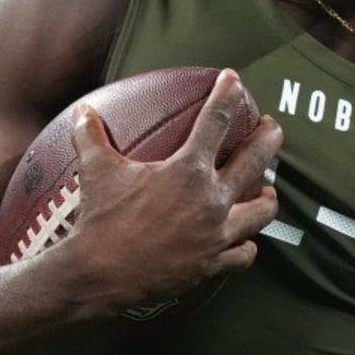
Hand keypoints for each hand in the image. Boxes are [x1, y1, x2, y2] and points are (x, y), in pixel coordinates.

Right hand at [68, 69, 282, 312]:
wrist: (100, 274)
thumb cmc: (100, 219)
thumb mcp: (95, 170)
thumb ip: (91, 136)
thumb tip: (83, 112)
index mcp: (187, 170)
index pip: (216, 120)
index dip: (228, 94)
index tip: (234, 80)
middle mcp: (211, 200)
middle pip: (256, 160)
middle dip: (269, 138)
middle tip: (272, 128)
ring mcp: (215, 234)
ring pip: (260, 213)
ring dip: (266, 199)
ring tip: (266, 191)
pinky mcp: (211, 264)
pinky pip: (242, 255)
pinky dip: (246, 247)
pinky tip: (245, 242)